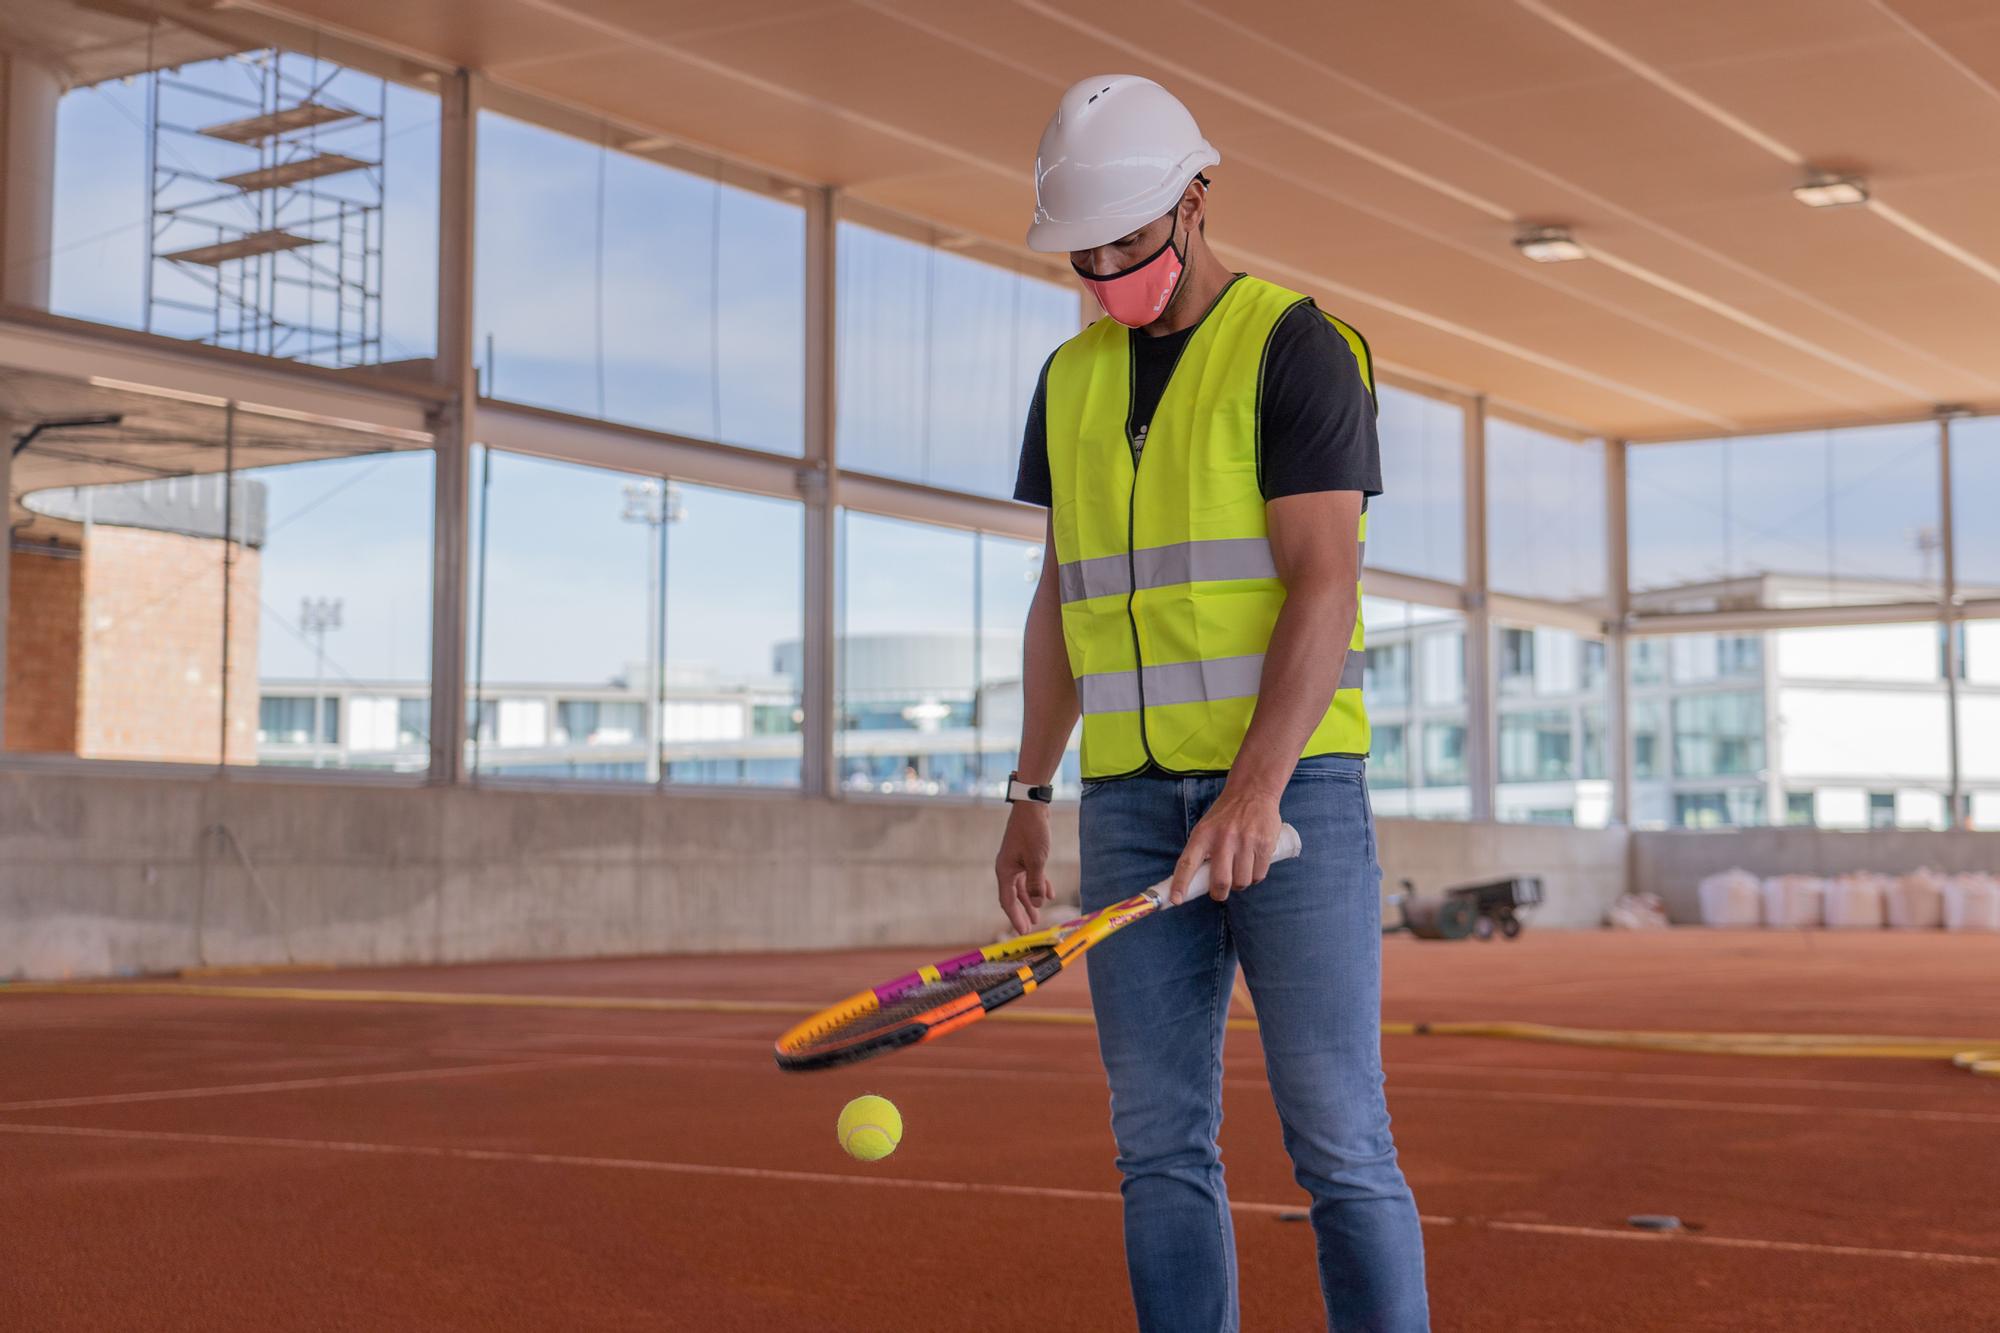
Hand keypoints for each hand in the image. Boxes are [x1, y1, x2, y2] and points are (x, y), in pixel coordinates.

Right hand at [994, 802, 1054, 933]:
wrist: (1032, 807)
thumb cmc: (1032, 832)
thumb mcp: (1037, 860)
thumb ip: (1036, 883)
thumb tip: (1037, 903)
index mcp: (1005, 871)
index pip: (1008, 901)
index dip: (1015, 917)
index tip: (1022, 932)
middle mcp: (1008, 868)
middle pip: (1014, 896)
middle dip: (1022, 912)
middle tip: (1029, 928)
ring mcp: (1016, 862)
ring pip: (1023, 887)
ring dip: (1031, 900)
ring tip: (1039, 915)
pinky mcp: (1026, 856)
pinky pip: (1031, 876)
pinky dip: (1039, 885)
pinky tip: (1049, 894)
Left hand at [1169, 786, 1283, 905]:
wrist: (1253, 791)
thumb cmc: (1226, 814)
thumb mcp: (1206, 827)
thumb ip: (1202, 851)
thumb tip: (1197, 882)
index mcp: (1202, 835)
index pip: (1187, 863)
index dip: (1181, 884)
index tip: (1176, 900)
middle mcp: (1223, 839)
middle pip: (1220, 882)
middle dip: (1219, 894)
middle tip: (1220, 892)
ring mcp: (1245, 842)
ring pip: (1242, 882)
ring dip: (1240, 884)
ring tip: (1239, 872)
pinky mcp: (1264, 844)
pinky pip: (1259, 875)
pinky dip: (1255, 877)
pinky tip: (1253, 866)